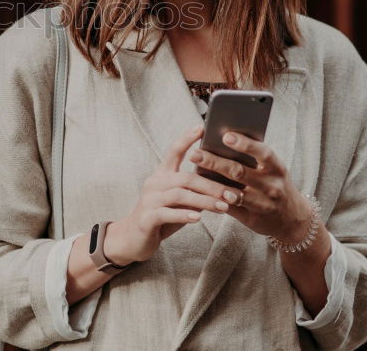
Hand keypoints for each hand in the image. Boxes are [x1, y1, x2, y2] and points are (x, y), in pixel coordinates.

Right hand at [105, 124, 243, 264]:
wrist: (134, 238)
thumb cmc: (162, 216)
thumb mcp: (179, 200)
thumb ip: (194, 190)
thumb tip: (224, 184)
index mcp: (162, 174)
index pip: (173, 151)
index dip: (186, 138)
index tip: (201, 127)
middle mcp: (154, 183)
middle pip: (185, 178)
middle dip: (211, 185)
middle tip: (232, 193)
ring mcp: (149, 200)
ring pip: (179, 195)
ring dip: (204, 201)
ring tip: (223, 207)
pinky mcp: (147, 218)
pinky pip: (167, 213)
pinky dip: (184, 215)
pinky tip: (198, 218)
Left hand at [188, 131, 311, 241]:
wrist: (292, 218)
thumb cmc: (274, 183)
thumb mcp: (272, 169)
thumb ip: (254, 157)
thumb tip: (223, 138)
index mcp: (277, 168)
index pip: (263, 153)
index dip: (245, 144)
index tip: (225, 135)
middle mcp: (271, 186)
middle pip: (240, 172)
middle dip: (215, 162)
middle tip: (194, 154)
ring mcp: (262, 204)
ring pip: (233, 193)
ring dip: (212, 184)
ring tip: (194, 173)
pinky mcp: (252, 219)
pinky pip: (230, 209)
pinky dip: (214, 200)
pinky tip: (199, 192)